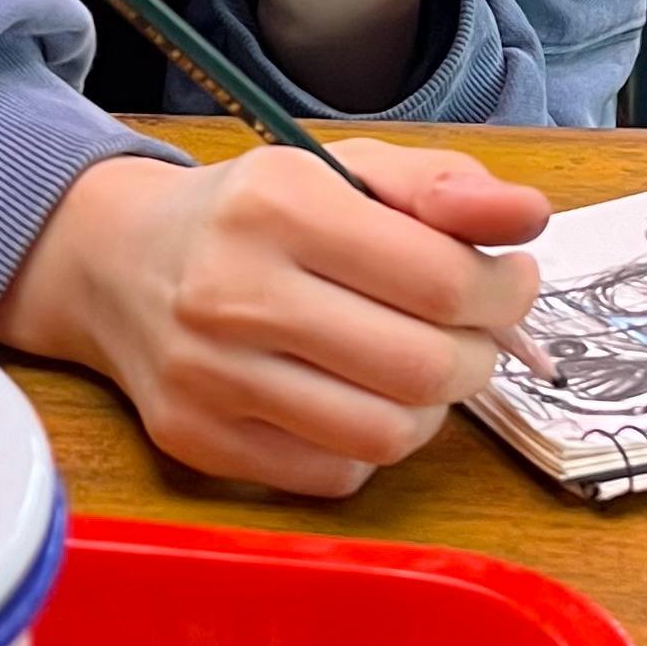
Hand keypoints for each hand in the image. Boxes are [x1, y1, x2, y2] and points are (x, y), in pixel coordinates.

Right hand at [0, 139, 546, 498]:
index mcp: (278, 203)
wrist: (117, 261)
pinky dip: (369, 444)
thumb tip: (529, 217)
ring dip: (431, 409)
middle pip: (422, 366)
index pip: (441, 278)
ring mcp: (208, 375)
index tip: (507, 282)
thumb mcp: (346, 170)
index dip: (505, 291)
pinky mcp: (196, 440)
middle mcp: (232, 290)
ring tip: (419, 369)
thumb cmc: (254, 216)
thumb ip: (445, 187)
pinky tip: (355, 399)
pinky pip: (334, 474)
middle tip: (471, 334)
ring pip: (385, 434)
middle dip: (477, 355)